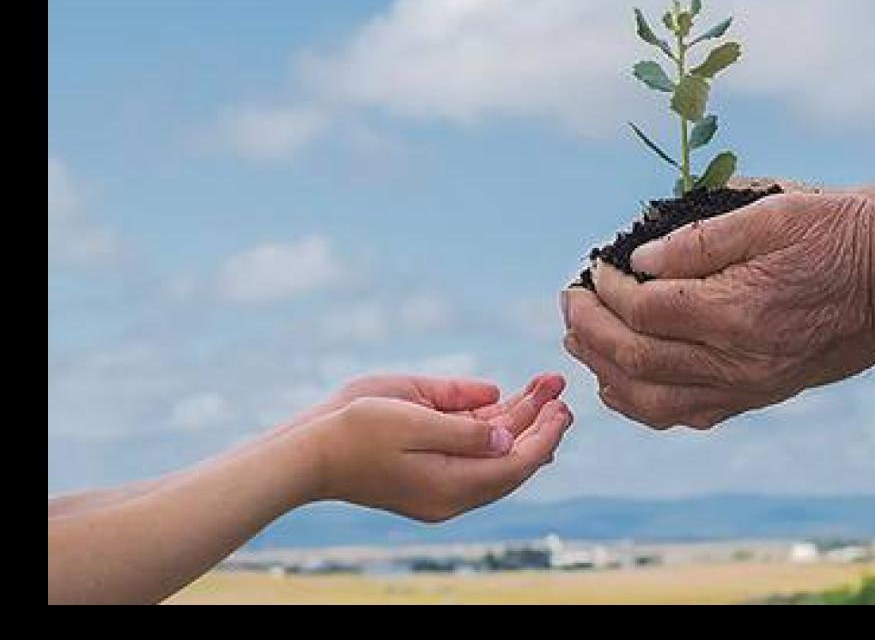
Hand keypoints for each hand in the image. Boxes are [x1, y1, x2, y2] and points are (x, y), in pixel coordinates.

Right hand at [302, 374, 572, 521]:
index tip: (562, 404)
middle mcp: (451, 493)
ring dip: (520, 419)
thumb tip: (506, 435)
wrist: (307, 451)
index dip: (544, 433)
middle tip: (559, 387)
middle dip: (538, 421)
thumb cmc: (353, 430)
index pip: (516, 464)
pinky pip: (473, 452)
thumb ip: (463, 427)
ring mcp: (440, 486)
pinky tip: (510, 400)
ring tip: (544, 385)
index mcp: (450, 486)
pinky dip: (495, 426)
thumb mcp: (410, 418)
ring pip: (495, 455)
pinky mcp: (429, 473)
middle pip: (511, 460)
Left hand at [562, 193, 874, 429]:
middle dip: (591, 332)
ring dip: (607, 374)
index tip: (595, 267)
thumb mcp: (773, 213)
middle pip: (638, 361)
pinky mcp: (762, 395)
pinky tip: (621, 385)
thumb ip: (699, 240)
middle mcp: (741, 362)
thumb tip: (638, 261)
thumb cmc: (843, 233)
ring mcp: (752, 387)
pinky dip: (644, 404)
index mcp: (740, 311)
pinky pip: (689, 415)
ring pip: (656, 402)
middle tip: (568, 302)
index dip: (609, 290)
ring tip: (580, 343)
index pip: (647, 310)